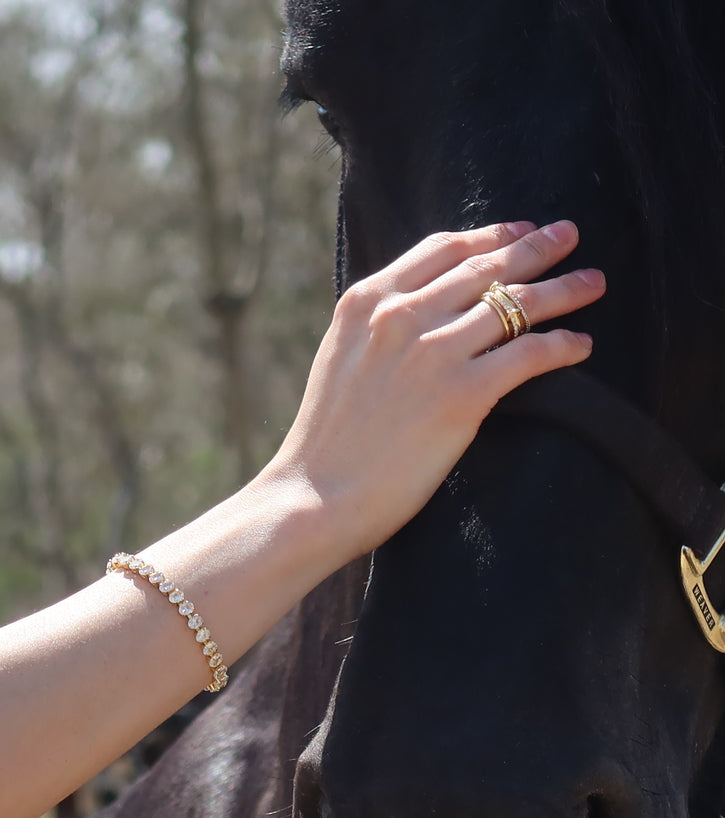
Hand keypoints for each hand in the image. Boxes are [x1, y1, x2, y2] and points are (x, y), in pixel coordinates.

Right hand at [265, 219, 602, 559]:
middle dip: (535, 247)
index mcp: (366, 302)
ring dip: (565, 289)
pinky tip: (580, 345)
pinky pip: (531, 354)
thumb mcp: (341, 359)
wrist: (316, 494)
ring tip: (593, 284)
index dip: (488, 235)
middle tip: (569, 235)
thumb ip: (379, 328)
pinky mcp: (463, 394)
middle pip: (485, 267)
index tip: (518, 231)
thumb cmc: (327, 440)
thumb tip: (426, 313)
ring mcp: (433, 352)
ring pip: (518, 304)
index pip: (441, 249)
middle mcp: (400, 316)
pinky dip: (563, 346)